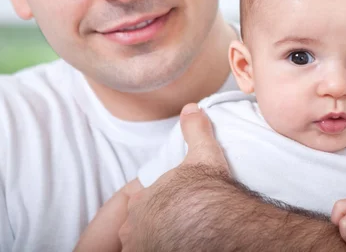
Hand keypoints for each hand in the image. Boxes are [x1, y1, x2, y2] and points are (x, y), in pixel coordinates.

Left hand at [119, 103, 229, 250]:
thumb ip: (195, 130)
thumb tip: (191, 108)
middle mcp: (136, 224)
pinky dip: (161, 250)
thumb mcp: (202, 153)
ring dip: (155, 241)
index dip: (158, 202)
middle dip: (153, 224)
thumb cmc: (203, 189)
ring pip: (143, 244)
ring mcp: (141, 246)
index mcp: (144, 199)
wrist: (210, 220)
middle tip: (175, 224)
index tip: (173, 205)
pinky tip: (178, 247)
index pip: (143, 201)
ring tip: (176, 240)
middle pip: (140, 224)